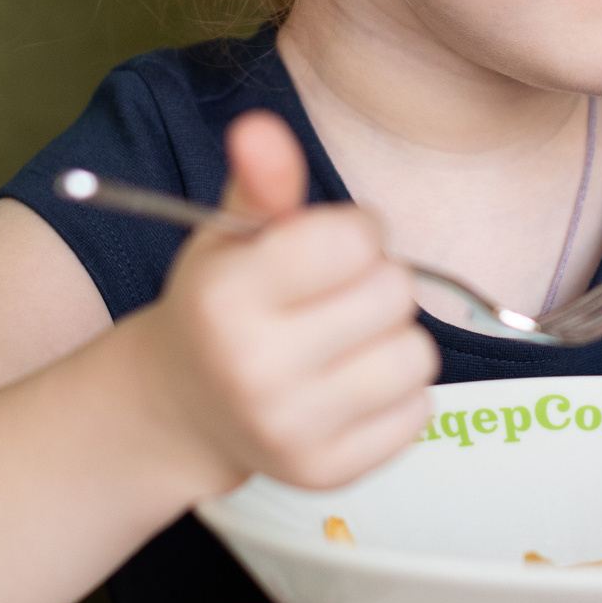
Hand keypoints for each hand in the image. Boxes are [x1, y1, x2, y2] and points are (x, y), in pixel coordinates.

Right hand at [132, 110, 438, 493]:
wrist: (183, 407)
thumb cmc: (221, 306)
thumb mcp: (231, 235)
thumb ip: (259, 180)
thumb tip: (262, 128)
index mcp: (225, 297)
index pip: (353, 238)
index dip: (351, 233)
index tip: (321, 250)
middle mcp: (252, 368)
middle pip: (394, 292)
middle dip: (373, 284)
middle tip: (328, 300)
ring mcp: (290, 429)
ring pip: (416, 356)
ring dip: (391, 340)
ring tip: (342, 343)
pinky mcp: (326, 474)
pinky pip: (419, 413)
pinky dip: (396, 396)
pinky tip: (346, 388)